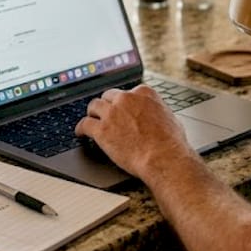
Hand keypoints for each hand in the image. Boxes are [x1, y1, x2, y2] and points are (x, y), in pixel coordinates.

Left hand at [75, 86, 195, 181]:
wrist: (163, 158)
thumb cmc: (170, 142)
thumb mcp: (170, 118)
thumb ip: (157, 111)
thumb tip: (156, 115)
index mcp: (143, 93)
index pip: (127, 93)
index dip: (122, 102)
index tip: (120, 107)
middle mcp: (125, 99)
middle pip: (108, 96)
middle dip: (106, 105)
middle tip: (104, 114)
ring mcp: (112, 113)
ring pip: (94, 106)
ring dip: (92, 113)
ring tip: (90, 120)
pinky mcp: (101, 130)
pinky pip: (84, 124)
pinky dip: (80, 129)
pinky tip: (80, 133)